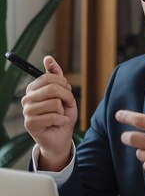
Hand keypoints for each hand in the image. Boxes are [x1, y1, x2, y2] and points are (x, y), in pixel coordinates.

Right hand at [21, 56, 77, 170]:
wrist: (61, 137)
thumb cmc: (62, 115)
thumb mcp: (64, 93)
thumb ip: (57, 76)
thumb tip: (48, 58)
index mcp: (33, 88)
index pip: (50, 77)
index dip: (64, 85)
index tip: (67, 93)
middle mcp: (27, 98)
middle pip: (52, 89)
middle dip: (67, 97)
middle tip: (67, 105)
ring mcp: (27, 110)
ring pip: (54, 103)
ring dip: (64, 111)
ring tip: (61, 116)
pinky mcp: (30, 123)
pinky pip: (53, 116)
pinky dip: (62, 120)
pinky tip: (60, 123)